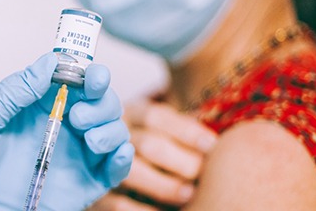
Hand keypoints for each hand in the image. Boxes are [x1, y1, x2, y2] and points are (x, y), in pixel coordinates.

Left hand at [0, 53, 133, 210]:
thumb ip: (13, 92)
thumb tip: (49, 63)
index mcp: (34, 107)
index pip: (71, 80)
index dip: (87, 72)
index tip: (92, 74)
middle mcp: (57, 128)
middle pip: (98, 103)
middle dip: (101, 101)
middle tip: (77, 115)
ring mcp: (71, 157)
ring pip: (111, 131)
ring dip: (111, 127)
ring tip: (88, 138)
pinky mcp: (80, 187)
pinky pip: (113, 171)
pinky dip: (124, 159)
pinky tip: (116, 153)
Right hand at [87, 100, 216, 209]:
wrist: (111, 176)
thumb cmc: (155, 151)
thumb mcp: (163, 132)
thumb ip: (182, 135)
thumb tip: (218, 145)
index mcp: (131, 114)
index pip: (156, 116)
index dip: (186, 130)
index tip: (212, 145)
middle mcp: (113, 135)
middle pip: (147, 144)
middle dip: (180, 161)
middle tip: (201, 174)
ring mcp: (101, 165)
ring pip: (132, 172)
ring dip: (164, 186)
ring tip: (189, 195)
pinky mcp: (97, 194)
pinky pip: (118, 204)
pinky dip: (143, 210)